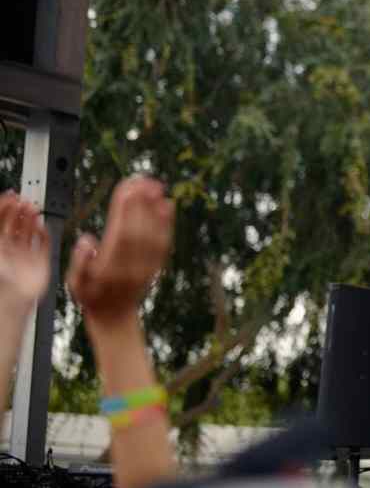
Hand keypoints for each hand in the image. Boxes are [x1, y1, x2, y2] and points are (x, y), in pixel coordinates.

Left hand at [0, 191, 50, 309]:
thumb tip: (0, 208)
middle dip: (18, 210)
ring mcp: (24, 255)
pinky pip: (43, 243)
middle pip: (14, 224)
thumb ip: (0, 227)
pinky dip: (43, 233)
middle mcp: (9, 249)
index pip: (0, 221)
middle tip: (23, 200)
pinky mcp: (39, 262)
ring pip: (28, 231)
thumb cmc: (1, 277)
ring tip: (33, 208)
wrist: (14, 297)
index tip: (10, 196)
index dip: (4, 207)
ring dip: (30, 218)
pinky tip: (41, 225)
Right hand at [67, 176, 173, 325]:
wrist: (115, 317)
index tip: (126, 190)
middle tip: (143, 179)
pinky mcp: (156, 265)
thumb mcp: (74, 284)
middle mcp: (131, 266)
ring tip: (156, 185)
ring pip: (154, 234)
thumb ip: (78, 262)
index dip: (124, 212)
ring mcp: (146, 266)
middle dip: (141, 203)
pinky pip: (164, 242)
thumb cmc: (91, 297)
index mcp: (109, 268)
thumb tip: (87, 240)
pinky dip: (168, 223)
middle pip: (139, 230)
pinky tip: (168, 205)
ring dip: (156, 208)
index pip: (119, 235)